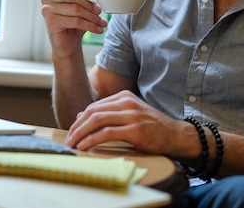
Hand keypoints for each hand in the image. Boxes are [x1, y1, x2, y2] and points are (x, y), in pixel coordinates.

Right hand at [40, 0, 107, 57]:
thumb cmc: (75, 23)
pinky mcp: (51, 22)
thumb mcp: (82, 3)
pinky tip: (98, 29)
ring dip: (92, 17)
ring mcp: (47, 10)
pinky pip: (75, 21)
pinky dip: (90, 25)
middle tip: (100, 11)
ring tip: (101, 23)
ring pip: (75, 9)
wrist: (68, 44)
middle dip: (89, 3)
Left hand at [64, 90, 183, 154]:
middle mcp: (126, 102)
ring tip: (72, 144)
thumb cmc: (152, 127)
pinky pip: (106, 133)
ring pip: (97, 120)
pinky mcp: (135, 129)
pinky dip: (92, 139)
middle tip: (68, 139)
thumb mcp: (129, 115)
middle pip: (93, 111)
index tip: (71, 131)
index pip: (95, 106)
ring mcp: (131, 114)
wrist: (176, 135)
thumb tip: (81, 116)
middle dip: (77, 126)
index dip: (80, 119)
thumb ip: (108, 114)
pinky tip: (84, 146)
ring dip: (81, 133)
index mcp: (124, 97)